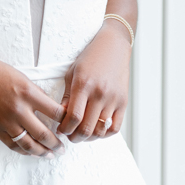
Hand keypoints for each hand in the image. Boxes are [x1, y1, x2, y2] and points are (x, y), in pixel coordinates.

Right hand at [0, 52, 65, 156]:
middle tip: (62, 148)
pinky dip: (23, 151)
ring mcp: (6, 121)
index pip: (54, 111)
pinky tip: (30, 152)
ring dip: (41, 152)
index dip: (65, 120)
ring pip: (28, 144)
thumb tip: (47, 107)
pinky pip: (12, 145)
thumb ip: (34, 92)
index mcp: (28, 92)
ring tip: (49, 155)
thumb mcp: (19, 76)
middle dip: (56, 144)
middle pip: (44, 134)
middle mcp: (19, 108)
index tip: (69, 124)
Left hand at [57, 21, 131, 142]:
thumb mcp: (72, 72)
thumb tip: (61, 117)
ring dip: (88, 138)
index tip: (61, 129)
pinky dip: (104, 134)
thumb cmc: (90, 58)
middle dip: (74, 137)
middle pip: (86, 129)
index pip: (73, 117)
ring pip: (100, 131)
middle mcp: (99, 93)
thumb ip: (66, 96)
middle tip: (70, 135)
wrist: (114, 46)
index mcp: (83, 84)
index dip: (65, 129)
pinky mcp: (123, 102)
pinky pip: (114, 128)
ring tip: (82, 134)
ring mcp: (113, 98)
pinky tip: (97, 130)